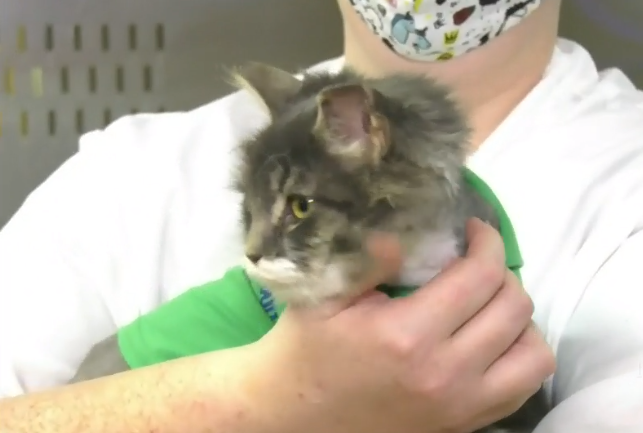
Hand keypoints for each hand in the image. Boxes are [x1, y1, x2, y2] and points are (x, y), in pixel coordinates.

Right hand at [247, 218, 554, 432]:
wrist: (296, 416)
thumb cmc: (305, 350)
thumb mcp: (320, 297)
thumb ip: (366, 259)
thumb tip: (405, 229)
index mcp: (407, 335)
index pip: (480, 277)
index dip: (487, 242)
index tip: (473, 230)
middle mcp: (445, 373)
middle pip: (514, 308)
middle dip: (502, 271)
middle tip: (475, 260)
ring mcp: (461, 406)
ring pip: (533, 351)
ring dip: (519, 317)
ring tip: (488, 301)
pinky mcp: (465, 424)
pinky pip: (524, 386)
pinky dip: (520, 355)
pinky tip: (492, 339)